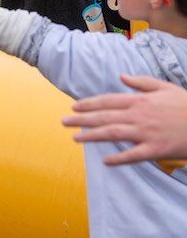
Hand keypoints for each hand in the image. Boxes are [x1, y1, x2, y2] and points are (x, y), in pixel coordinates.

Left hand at [64, 74, 186, 164]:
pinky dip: (119, 158)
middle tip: (63, 122)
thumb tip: (120, 76)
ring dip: (92, 136)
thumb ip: (141, 82)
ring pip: (113, 134)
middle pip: (105, 117)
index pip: (108, 101)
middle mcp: (139, 116)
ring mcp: (147, 133)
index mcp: (140, 101)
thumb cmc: (186, 105)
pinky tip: (105, 161)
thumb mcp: (165, 88)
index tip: (73, 107)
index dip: (89, 104)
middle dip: (81, 119)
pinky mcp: (157, 149)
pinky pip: (134, 155)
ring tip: (75, 138)